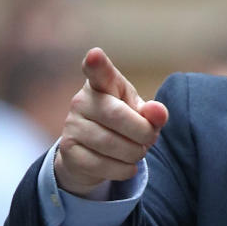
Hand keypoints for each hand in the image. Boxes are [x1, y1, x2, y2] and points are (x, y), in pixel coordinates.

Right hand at [55, 48, 168, 196]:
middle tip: (149, 139)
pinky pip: (103, 166)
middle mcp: (82, 101)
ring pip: (111, 144)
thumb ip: (153, 113)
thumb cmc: (123, 125)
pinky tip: (126, 165)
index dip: (96, 64)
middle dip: (143, 133)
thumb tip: (158, 112)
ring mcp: (71, 126)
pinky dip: (123, 170)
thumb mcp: (141, 115)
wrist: (93, 153)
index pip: (99, 72)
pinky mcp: (68, 152)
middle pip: (118, 116)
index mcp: (103, 84)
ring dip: (135, 154)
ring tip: (137, 151)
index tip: (95, 55)